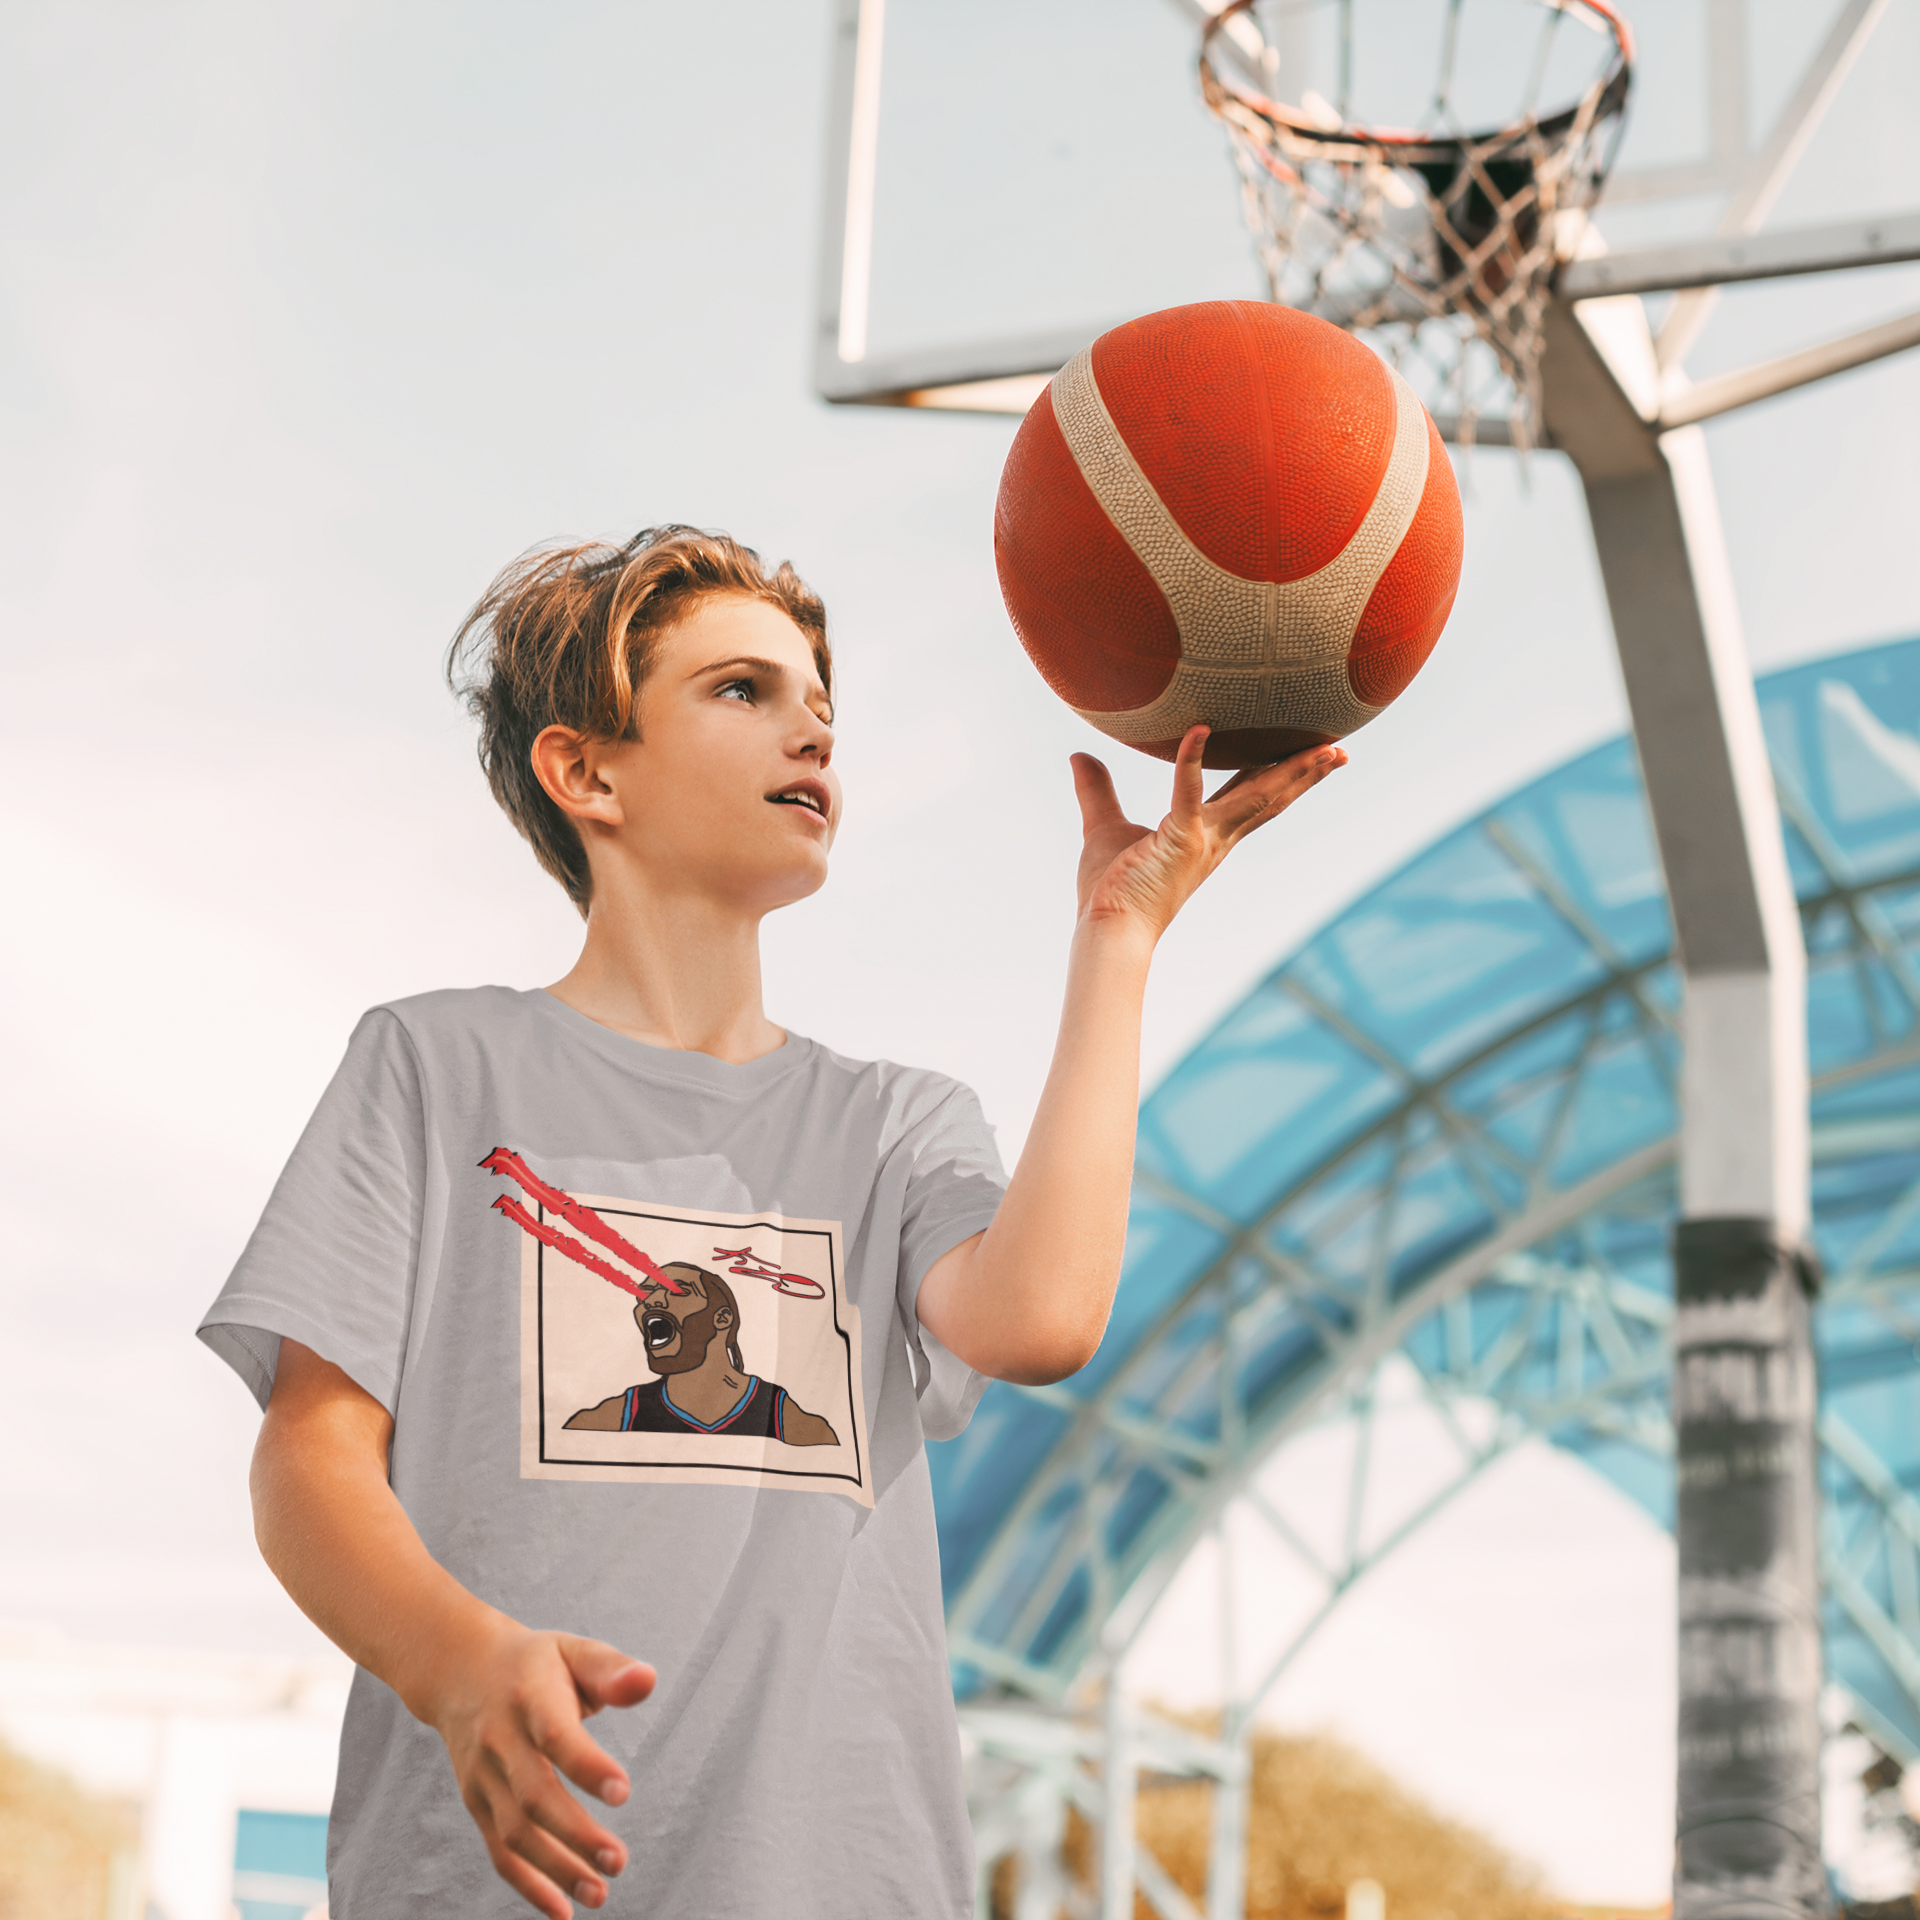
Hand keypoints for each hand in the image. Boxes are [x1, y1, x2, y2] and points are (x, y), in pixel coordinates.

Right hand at [429, 1620, 655, 1918]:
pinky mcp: (477, 1803)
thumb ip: (611, 1669)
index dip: (587, 1766)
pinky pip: (499, 1851)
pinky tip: (562, 1909)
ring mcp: (483, 1776)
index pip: (556, 1736)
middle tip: (618, 1862)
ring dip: (555, 1869)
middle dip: (575, 1834)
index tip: (624, 1793)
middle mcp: (500, 1741)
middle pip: (534, 1795)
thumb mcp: (572, 1650)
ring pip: (515, 1833)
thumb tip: (648, 1681)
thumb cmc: (534, 1662)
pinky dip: (527, 1885)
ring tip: (600, 1893)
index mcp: (529, 1697)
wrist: (459, 1671)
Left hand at [1071, 725, 1345, 940]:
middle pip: (1269, 796)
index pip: (1250, 797)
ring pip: (1255, 795)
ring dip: (1289, 769)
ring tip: (1323, 748)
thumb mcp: (1102, 826)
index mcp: (1207, 836)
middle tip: (1340, 748)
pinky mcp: (1179, 839)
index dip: (1280, 775)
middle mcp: (1215, 838)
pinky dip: (1191, 761)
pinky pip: (1186, 792)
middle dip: (1305, 773)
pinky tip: (1199, 729)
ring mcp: (1202, 840)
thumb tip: (1078, 755)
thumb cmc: (1108, 889)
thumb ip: (1096, 789)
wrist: (1106, 929)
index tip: (1311, 756)